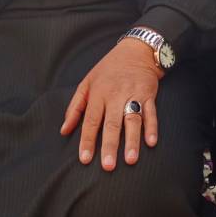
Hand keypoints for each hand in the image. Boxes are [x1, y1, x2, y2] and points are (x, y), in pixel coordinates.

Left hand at [61, 38, 163, 170]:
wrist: (135, 50)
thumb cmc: (108, 69)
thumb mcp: (87, 82)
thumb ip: (74, 107)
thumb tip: (63, 130)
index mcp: (98, 93)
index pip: (91, 120)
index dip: (87, 140)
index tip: (85, 159)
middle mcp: (115, 95)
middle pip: (112, 123)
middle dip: (110, 146)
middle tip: (108, 166)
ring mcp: (133, 94)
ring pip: (132, 120)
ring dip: (132, 140)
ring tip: (131, 160)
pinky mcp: (149, 95)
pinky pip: (151, 113)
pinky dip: (152, 127)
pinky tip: (151, 142)